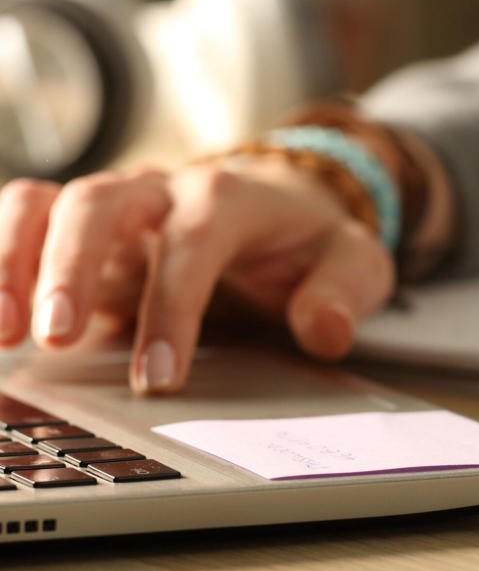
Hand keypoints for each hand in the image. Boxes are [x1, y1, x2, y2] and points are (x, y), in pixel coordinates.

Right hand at [0, 156, 394, 393]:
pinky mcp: (77, 229)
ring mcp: (113, 207)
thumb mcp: (351, 261)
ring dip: (10, 258)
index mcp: (228, 198)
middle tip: (52, 338)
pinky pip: (21, 221)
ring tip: (2, 332)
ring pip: (44, 202)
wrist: (282, 202)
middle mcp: (160, 192)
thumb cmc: (306, 239)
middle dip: (69, 265)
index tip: (159, 378)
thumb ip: (345, 290)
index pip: (193, 241)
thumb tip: (325, 330)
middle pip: (99, 201)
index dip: (173, 306)